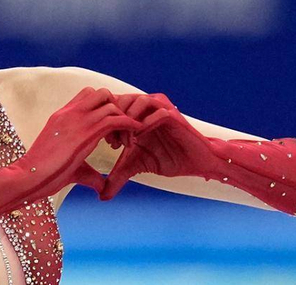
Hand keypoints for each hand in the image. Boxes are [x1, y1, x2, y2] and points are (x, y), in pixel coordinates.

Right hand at [12, 87, 145, 199]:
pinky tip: (135, 137)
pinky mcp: (85, 132)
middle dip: (115, 106)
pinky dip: (129, 124)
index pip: (87, 96)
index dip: (103, 107)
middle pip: (100, 93)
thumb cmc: (44, 174)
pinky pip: (115, 119)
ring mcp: (77, 120)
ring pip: (110, 103)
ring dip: (124, 118)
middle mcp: (70, 113)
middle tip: (121, 128)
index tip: (111, 128)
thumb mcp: (69, 166)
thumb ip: (89, 172)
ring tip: (128, 139)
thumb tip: (103, 187)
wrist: (28, 176)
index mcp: (62, 116)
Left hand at [99, 93, 219, 200]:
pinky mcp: (174, 116)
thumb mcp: (135, 166)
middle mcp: (146, 107)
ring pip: (138, 101)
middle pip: (122, 99)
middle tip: (115, 144)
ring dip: (129, 122)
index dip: (106, 122)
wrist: (194, 162)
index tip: (107, 143)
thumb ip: (117, 176)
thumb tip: (102, 197)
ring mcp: (160, 108)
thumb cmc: (166, 158)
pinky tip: (141, 140)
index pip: (113, 105)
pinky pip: (158, 112)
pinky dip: (146, 124)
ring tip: (127, 142)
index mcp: (135, 113)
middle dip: (115, 121)